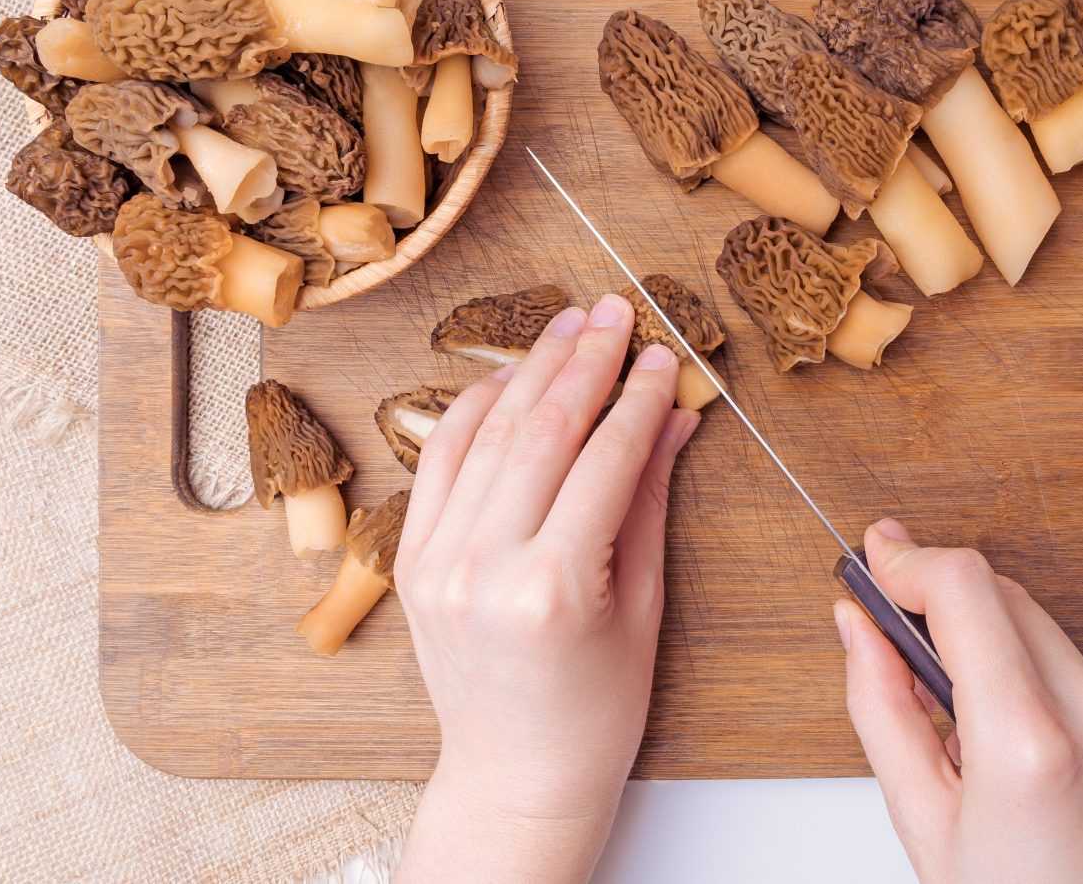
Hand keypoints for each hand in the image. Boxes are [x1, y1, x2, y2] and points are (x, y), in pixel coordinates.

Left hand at [394, 294, 697, 882]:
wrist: (515, 771)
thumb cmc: (593, 710)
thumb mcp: (642, 607)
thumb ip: (649, 501)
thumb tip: (671, 416)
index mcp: (553, 588)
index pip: (606, 459)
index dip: (639, 397)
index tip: (662, 354)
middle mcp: (484, 567)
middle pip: (543, 431)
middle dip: (585, 361)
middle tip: (614, 311)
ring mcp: (437, 562)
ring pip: (487, 434)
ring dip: (530, 370)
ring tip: (568, 325)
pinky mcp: (412, 560)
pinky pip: (441, 462)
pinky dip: (472, 411)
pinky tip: (508, 379)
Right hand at [836, 520, 1082, 883]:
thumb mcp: (925, 828)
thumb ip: (881, 707)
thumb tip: (857, 627)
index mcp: (1033, 749)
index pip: (966, 589)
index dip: (908, 561)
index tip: (875, 556)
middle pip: (1003, 596)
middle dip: (939, 600)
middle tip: (889, 624)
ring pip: (1042, 628)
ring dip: (988, 643)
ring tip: (960, 721)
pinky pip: (1082, 668)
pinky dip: (1035, 679)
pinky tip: (1018, 743)